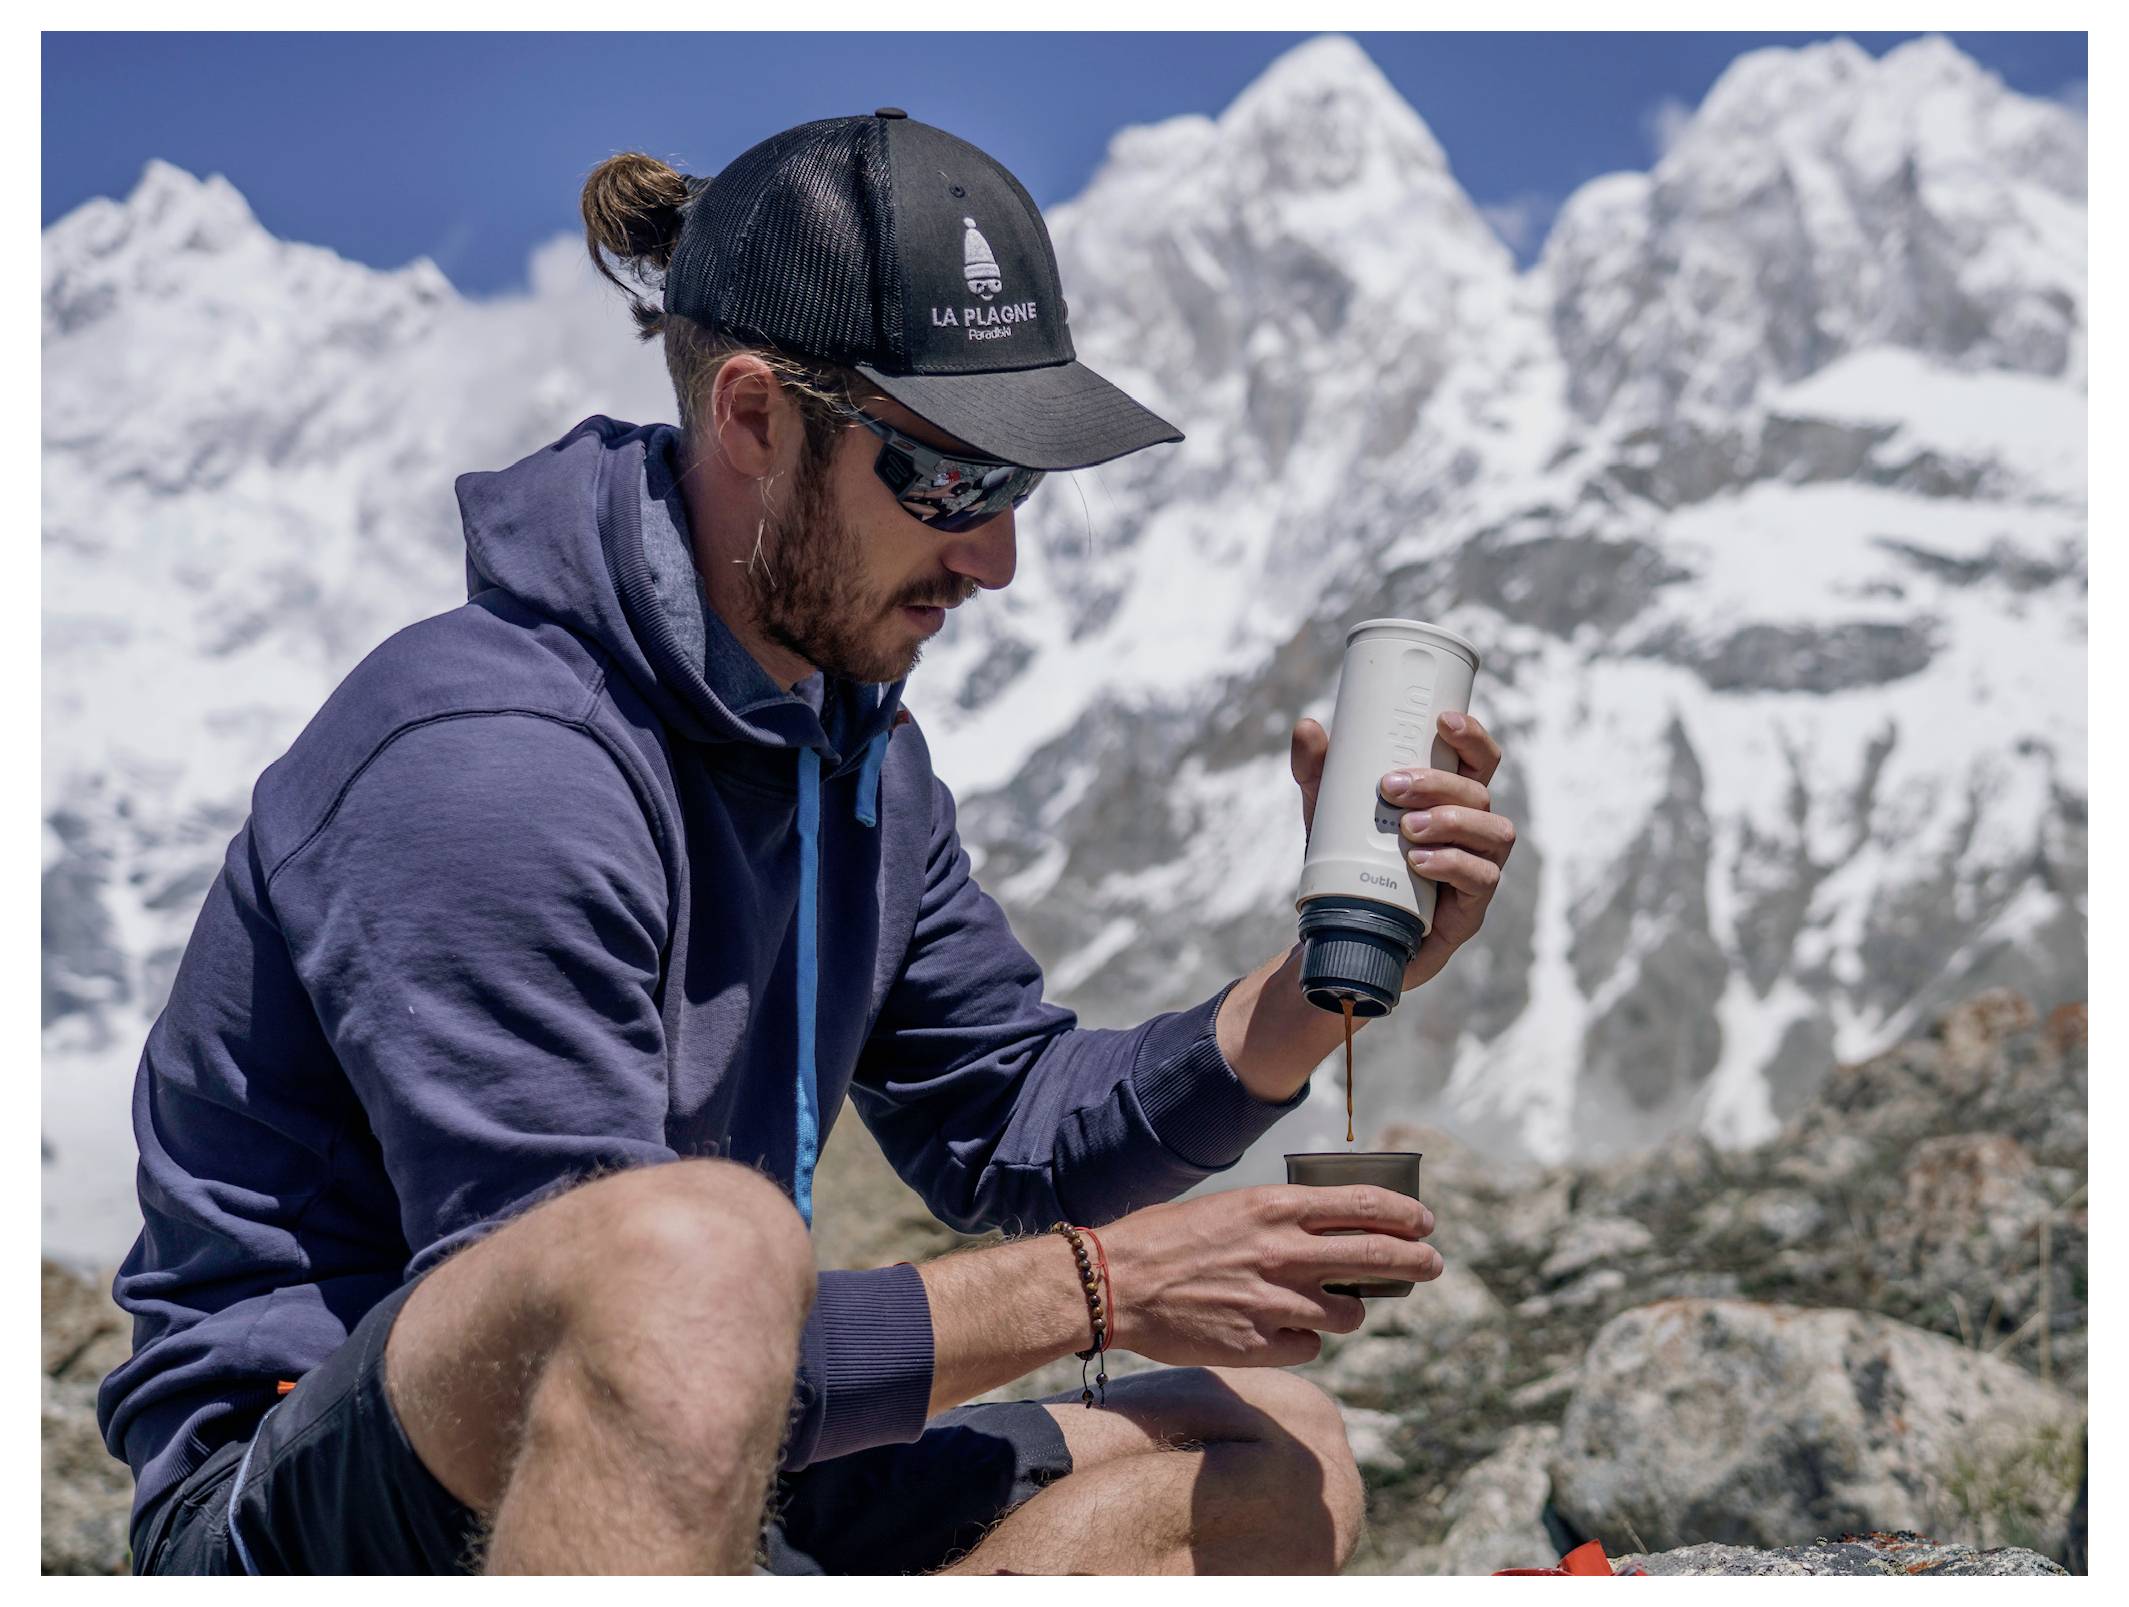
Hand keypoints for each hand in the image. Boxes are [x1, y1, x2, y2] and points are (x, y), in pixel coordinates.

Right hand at [1097, 1185, 1441, 1367]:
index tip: (1424, 1222)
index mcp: (1275, 1207)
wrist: (1114, 1283)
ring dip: (1350, 1312)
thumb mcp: (1230, 1207)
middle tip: (1432, 1264)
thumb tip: (1331, 1230)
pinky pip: (1308, 1347)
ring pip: (1348, 1316)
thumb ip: (1281, 1218)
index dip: (1404, 1214)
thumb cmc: (1167, 1239)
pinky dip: (1304, 1341)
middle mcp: (1283, 1252)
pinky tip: (1280, 1331)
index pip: (1364, 1205)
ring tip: (1333, 1309)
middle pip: (1376, 1258)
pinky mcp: (1259, 1344)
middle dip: (1415, 1262)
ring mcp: (1274, 1302)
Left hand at [1289, 710, 1515, 991]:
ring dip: (1452, 822)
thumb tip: (1306, 727)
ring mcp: (1475, 869)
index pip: (1477, 761)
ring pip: (1494, 832)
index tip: (1440, 721)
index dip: (1471, 738)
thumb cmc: (1350, 864)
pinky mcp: (1469, 910)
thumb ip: (1318, 771)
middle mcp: (1470, 831)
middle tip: (1390, 786)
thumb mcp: (1329, 813)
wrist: (1342, 935)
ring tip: (1407, 829)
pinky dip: (1452, 864)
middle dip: (1438, 784)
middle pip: (1479, 793)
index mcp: (1448, 801)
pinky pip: (1481, 879)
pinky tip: (1418, 862)